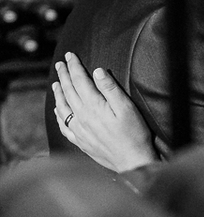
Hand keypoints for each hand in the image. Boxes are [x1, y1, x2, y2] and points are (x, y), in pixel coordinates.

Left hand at [52, 52, 158, 172]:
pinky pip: (63, 124)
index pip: (80, 81)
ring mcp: (79, 129)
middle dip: (64, 75)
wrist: (131, 160)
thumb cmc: (134, 134)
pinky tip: (58, 109)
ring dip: (59, 92)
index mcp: (93, 106)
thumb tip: (97, 72)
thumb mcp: (127, 107)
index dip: (75, 67)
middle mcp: (81, 116)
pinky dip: (59, 114)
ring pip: (63, 106)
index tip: (70, 56)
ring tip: (56, 82)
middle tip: (60, 64)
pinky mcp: (80, 140)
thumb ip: (111, 89)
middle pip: (69, 91)